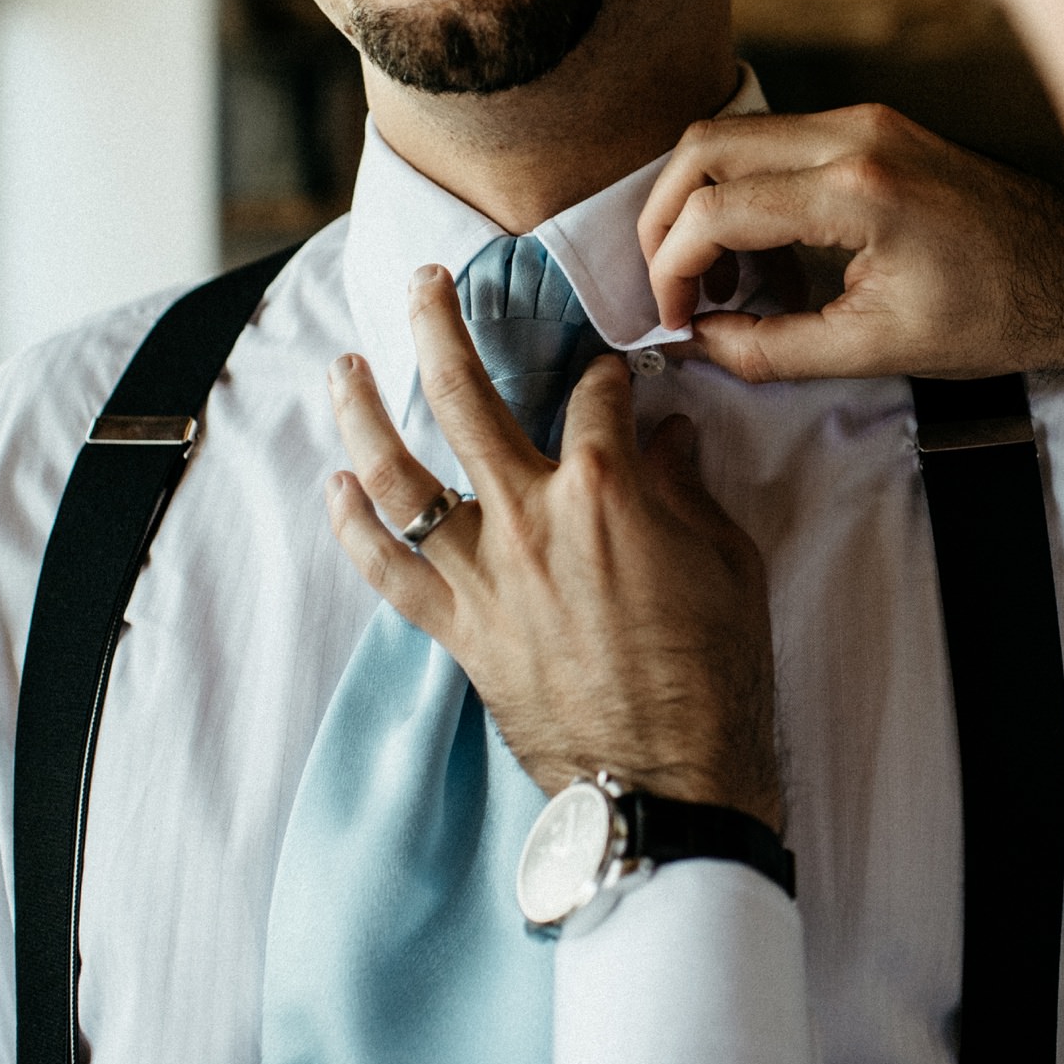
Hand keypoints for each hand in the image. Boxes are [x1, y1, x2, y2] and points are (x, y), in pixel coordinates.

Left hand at [322, 265, 782, 832]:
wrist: (670, 780)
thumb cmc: (716, 672)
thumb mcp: (727, 562)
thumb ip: (686, 491)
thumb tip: (669, 441)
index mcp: (606, 489)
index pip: (596, 397)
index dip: (608, 375)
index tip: (614, 375)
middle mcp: (529, 516)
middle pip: (467, 396)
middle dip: (441, 325)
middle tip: (425, 283)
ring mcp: (483, 573)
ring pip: (399, 474)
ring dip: (363, 412)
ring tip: (343, 366)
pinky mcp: (458, 628)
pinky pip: (387, 568)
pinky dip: (354, 526)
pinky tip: (336, 486)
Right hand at [638, 104, 1063, 382]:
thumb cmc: (1003, 314)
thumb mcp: (880, 348)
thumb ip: (775, 348)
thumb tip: (702, 343)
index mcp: (857, 188)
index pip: (715, 208)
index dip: (672, 270)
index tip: (674, 321)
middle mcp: (856, 132)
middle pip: (705, 145)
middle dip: (666, 219)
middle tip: (672, 288)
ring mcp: (869, 120)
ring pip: (737, 136)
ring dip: (709, 204)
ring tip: (730, 286)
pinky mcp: (879, 127)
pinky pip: (782, 143)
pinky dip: (753, 194)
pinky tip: (775, 262)